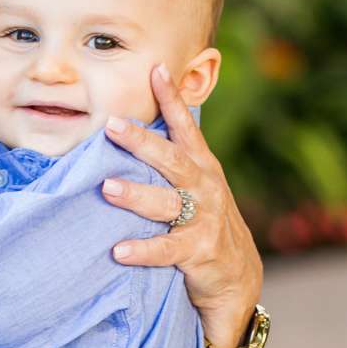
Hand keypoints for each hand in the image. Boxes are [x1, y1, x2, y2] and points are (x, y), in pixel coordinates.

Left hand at [100, 64, 265, 347]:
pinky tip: (119, 250)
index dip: (172, 98)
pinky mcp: (200, 252)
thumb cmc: (206, 226)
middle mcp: (206, 187)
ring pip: (167, 202)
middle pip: (171, 159)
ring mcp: (205, 219)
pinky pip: (167, 249)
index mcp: (203, 167)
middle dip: (142, 141)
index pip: (186, 127)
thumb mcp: (196, 189)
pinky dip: (143, 250)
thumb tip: (132, 133)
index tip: (155, 69)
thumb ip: (172, 164)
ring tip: (107, 187)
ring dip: (136, 194)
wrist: (238, 278)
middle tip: (111, 125)